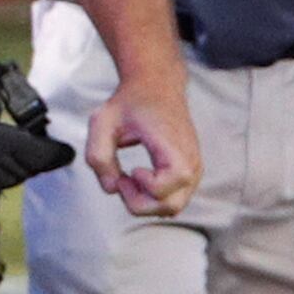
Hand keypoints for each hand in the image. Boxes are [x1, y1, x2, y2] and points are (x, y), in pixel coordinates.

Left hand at [82, 81, 200, 217]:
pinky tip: (140, 177)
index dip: (140, 188)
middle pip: (170, 207)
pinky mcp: (191, 172)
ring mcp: (195, 169)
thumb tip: (112, 188)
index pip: (164, 191)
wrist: (156, 86)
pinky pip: (175, 198)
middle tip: (123, 178)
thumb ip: (98, 156)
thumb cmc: (130, 103)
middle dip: (139, 202)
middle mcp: (192, 162)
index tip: (129, 170)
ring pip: (174, 207)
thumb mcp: (102, 122)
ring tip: (130, 176)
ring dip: (146, 201)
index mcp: (174, 149)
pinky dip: (154, 197)